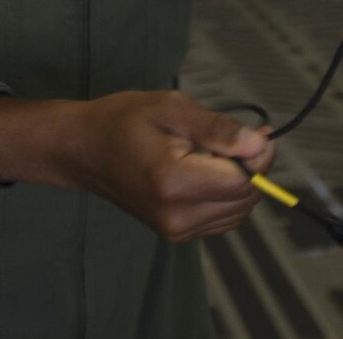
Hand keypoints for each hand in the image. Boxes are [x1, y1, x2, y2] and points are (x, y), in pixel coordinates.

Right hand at [65, 91, 275, 242]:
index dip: (260, 155)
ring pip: (238, 211)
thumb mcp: (171, 108)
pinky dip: (228, 195)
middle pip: (245, 199)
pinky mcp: (176, 234)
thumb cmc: (122, 120)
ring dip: (242, 182)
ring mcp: (175, 230)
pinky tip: (212, 171)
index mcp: (174, 182)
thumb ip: (218, 129)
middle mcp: (177, 215)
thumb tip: (259, 145)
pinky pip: (222, 218)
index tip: (258, 132)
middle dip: (254, 167)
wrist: (82, 149)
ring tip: (222, 150)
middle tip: (243, 136)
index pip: (243, 181)